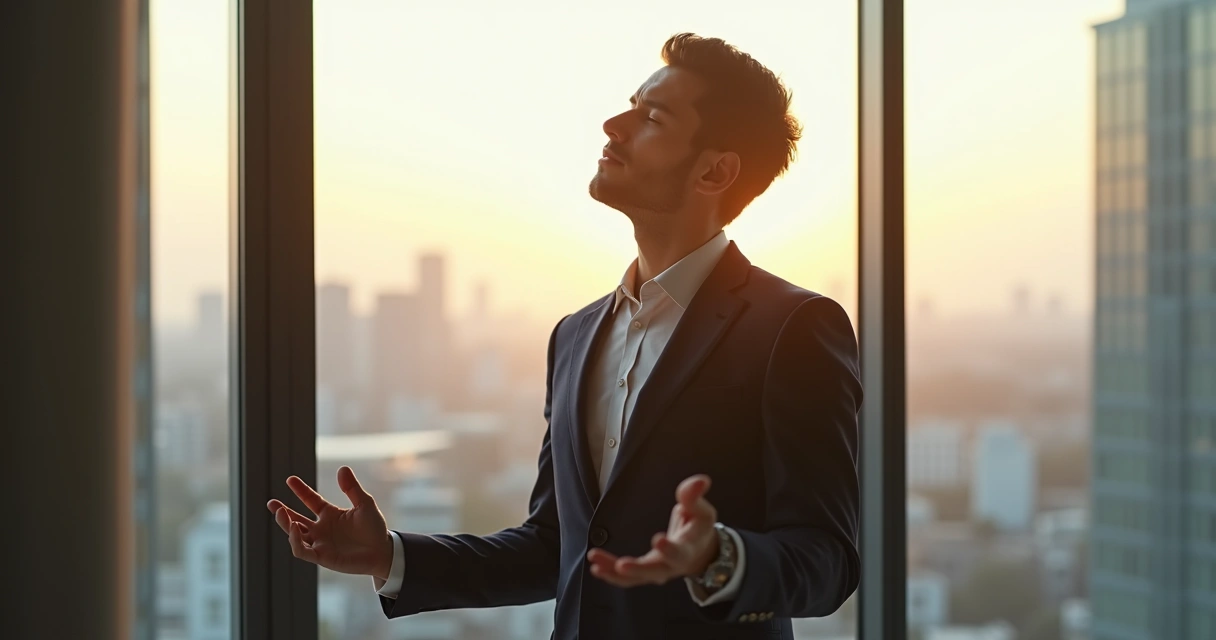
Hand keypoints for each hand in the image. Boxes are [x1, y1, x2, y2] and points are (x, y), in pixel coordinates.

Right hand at [266, 465, 394, 580]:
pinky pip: (302, 551)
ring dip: (286, 524)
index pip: (310, 501)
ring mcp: (320, 543)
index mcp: (330, 514)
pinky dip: (295, 541)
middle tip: (271, 503)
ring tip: (281, 512)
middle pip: (296, 519)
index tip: (290, 479)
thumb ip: (352, 489)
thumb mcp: (365, 504)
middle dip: (282, 512)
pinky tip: (293, 528)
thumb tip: (342, 468)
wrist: (383, 551)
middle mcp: (322, 528)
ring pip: (295, 535)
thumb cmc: (374, 528)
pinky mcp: (322, 557)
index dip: (300, 490)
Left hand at [586, 474, 718, 587]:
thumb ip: (695, 497)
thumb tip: (701, 480)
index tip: (657, 539)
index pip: (680, 552)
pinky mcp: (645, 573)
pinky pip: (628, 579)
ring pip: (636, 578)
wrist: (699, 552)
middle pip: (655, 571)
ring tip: (596, 565)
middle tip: (622, 565)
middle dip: (638, 569)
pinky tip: (596, 568)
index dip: (669, 548)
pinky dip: (612, 576)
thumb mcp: (701, 510)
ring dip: (615, 574)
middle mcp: (672, 566)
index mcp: (688, 549)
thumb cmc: (698, 527)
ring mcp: (657, 571)